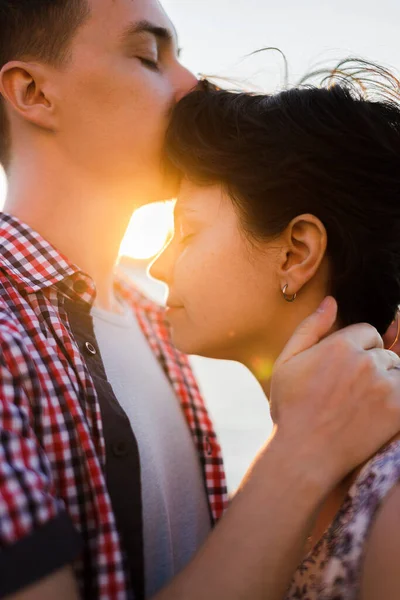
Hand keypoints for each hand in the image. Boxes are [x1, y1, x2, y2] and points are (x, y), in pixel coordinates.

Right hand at [269, 297, 399, 490]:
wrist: (304, 454)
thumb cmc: (291, 408)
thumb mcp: (287, 362)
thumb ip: (311, 327)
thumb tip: (331, 301)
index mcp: (340, 345)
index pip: (368, 332)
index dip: (358, 348)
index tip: (345, 369)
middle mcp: (365, 361)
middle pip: (384, 352)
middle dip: (372, 365)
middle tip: (351, 390)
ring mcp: (385, 386)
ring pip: (397, 371)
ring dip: (386, 381)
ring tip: (362, 403)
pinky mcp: (397, 409)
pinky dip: (393, 399)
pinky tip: (374, 413)